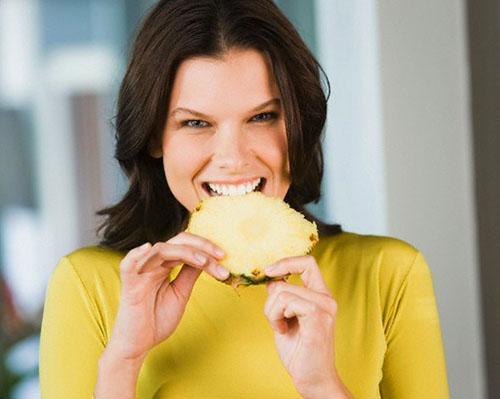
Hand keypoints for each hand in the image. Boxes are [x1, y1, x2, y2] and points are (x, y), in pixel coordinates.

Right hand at [105, 232, 229, 360]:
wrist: (138, 345)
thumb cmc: (157, 319)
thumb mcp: (181, 293)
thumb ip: (189, 274)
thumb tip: (207, 258)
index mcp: (165, 266)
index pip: (187, 246)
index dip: (206, 248)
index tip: (225, 257)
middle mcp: (154, 265)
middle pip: (177, 242)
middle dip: (201, 245)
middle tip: (221, 255)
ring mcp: (141, 273)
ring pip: (161, 250)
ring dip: (185, 252)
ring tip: (204, 262)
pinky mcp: (129, 286)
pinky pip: (127, 265)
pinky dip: (135, 254)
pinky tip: (147, 248)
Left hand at [263, 256, 351, 398]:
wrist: (312, 378)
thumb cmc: (299, 350)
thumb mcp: (285, 316)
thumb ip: (282, 297)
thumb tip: (271, 279)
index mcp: (320, 295)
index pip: (307, 262)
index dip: (285, 262)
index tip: (269, 272)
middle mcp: (325, 298)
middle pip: (284, 281)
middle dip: (270, 302)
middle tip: (276, 320)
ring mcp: (324, 307)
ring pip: (281, 292)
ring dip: (272, 312)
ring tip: (280, 327)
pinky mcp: (317, 317)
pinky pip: (286, 302)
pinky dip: (276, 316)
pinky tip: (283, 330)